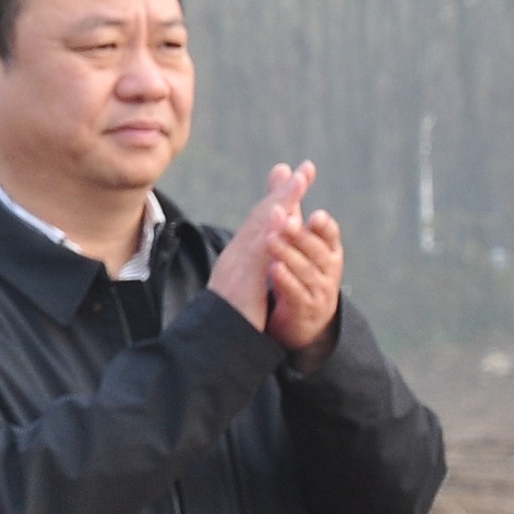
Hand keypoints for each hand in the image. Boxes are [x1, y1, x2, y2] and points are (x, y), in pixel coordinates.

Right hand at [207, 161, 314, 332]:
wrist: (209, 343)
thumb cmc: (225, 323)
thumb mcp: (241, 295)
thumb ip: (251, 277)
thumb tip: (263, 266)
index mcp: (237, 260)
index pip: (259, 224)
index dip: (279, 201)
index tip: (296, 181)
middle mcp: (235, 257)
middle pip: (261, 217)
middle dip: (284, 191)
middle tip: (304, 169)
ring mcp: (236, 266)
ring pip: (261, 227)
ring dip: (282, 201)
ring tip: (301, 180)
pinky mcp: (242, 279)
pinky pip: (260, 251)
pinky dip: (273, 230)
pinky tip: (287, 215)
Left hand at [267, 204, 343, 369]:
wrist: (304, 318)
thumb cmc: (301, 269)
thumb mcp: (296, 235)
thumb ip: (289, 204)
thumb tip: (283, 167)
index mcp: (328, 250)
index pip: (329, 235)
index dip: (323, 226)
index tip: (315, 214)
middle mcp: (328, 269)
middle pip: (316, 250)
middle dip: (300, 234)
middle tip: (284, 219)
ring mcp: (318, 290)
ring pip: (305, 271)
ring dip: (288, 254)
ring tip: (270, 240)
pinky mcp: (304, 308)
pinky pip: (296, 293)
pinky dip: (286, 281)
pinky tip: (273, 270)